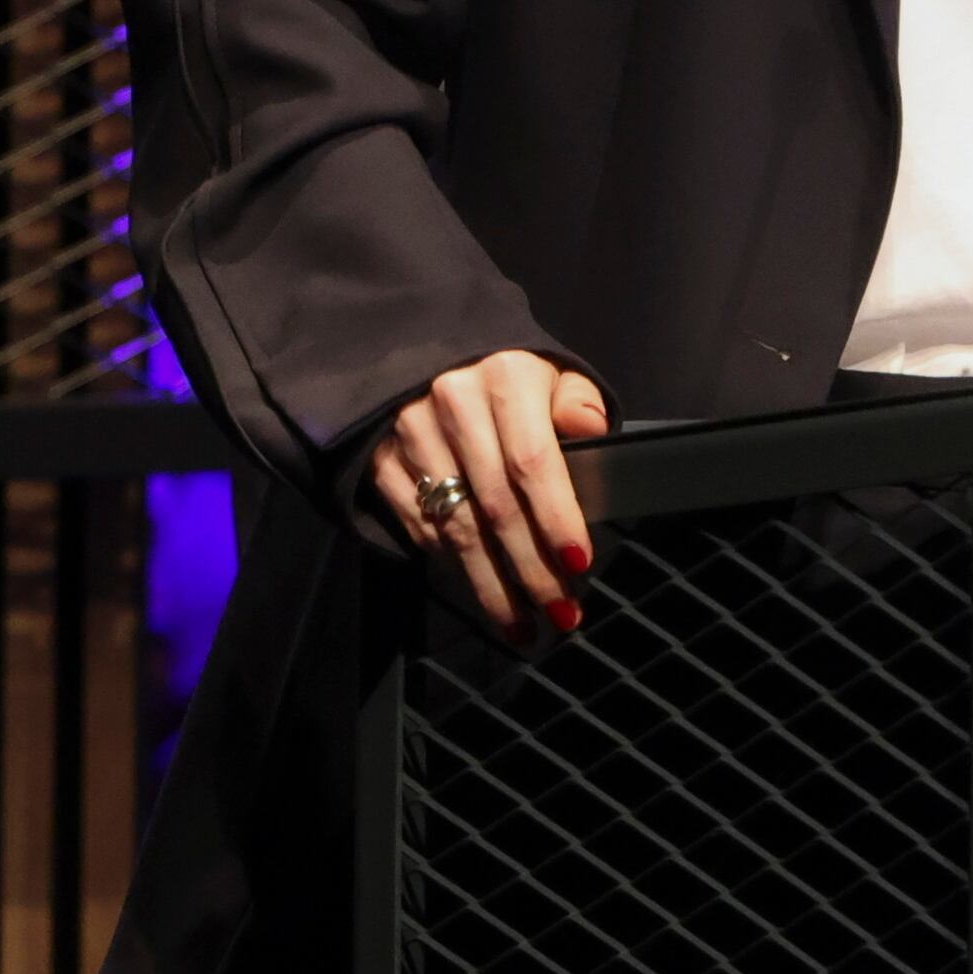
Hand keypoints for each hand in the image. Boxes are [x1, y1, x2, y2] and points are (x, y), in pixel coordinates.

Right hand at [370, 350, 611, 644]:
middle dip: (530, 569)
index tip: (578, 563)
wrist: (426, 350)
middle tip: (560, 613)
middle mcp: (451, 403)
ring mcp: (409, 433)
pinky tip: (481, 588)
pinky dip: (451, 563)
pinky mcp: (380, 458)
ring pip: (455, 527)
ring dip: (491, 584)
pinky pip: (420, 527)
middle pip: (495, 506)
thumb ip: (577, 401)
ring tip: (523, 623)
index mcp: (503, 377)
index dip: (555, 517)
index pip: (532, 461)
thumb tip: (592, 429)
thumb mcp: (550, 372)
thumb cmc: (504, 375)